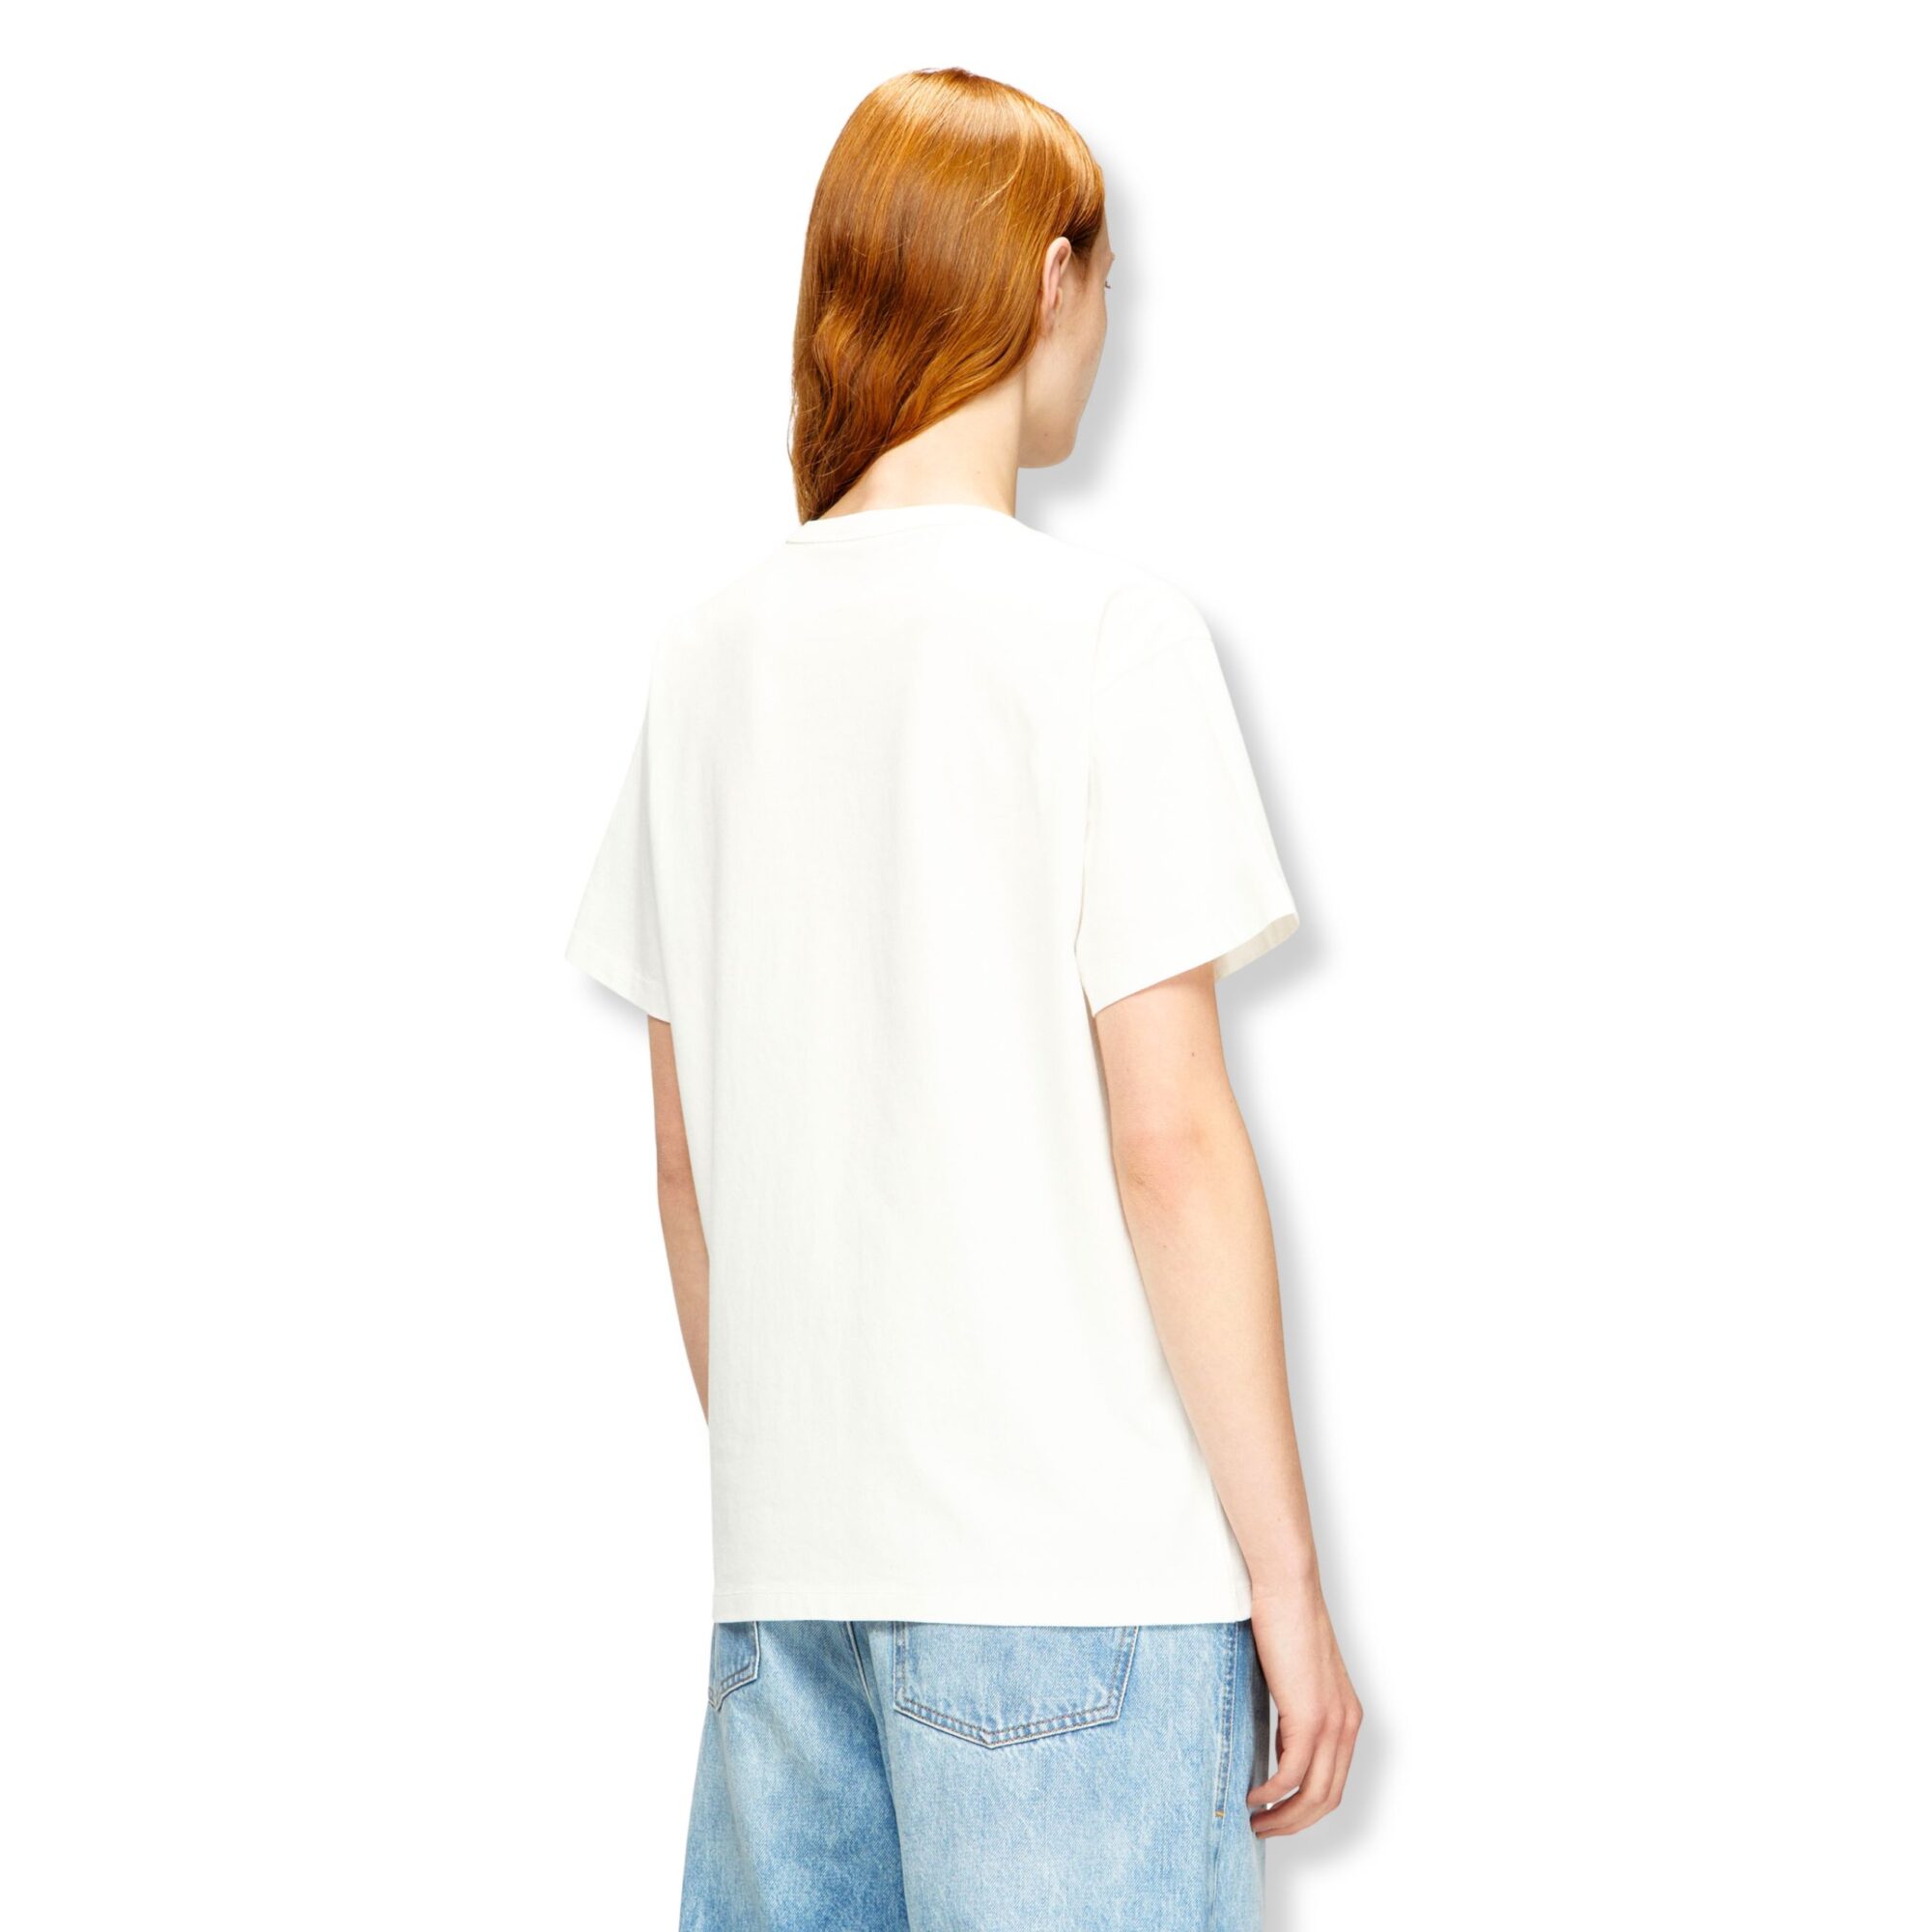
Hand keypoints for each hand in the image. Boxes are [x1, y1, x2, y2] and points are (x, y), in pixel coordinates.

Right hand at [1245, 1576, 1362, 1836]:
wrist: (1288, 1589)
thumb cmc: (1285, 1623)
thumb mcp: (1295, 1679)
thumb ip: (1294, 1713)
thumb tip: (1277, 1745)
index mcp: (1346, 1717)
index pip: (1334, 1781)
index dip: (1306, 1808)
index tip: (1278, 1814)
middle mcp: (1346, 1725)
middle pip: (1327, 1799)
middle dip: (1295, 1823)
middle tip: (1263, 1830)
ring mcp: (1331, 1724)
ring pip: (1313, 1795)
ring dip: (1283, 1817)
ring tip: (1255, 1823)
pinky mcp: (1309, 1718)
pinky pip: (1291, 1775)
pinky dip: (1271, 1794)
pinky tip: (1252, 1796)